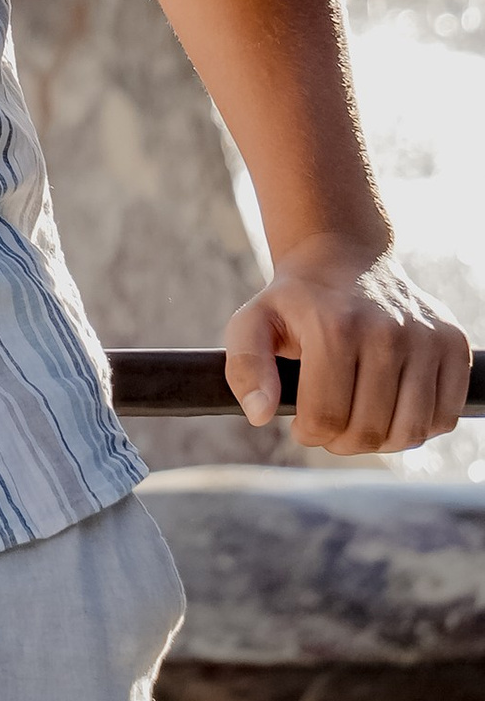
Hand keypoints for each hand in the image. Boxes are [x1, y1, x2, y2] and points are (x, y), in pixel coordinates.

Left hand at [225, 236, 472, 452]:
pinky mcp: (454, 344)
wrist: (345, 258)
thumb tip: (261, 414)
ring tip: (361, 420)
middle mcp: (387, 330)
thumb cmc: (297, 300)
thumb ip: (245, 367)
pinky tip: (393, 408)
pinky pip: (445, 418)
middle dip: (344, 442)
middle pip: (370, 431)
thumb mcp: (254, 322)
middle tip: (331, 424)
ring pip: (411, 431)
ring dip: (383, 442)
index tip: (303, 423)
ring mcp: (426, 337)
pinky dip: (419, 427)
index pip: (327, 418)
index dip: (310, 434)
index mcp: (335, 326)